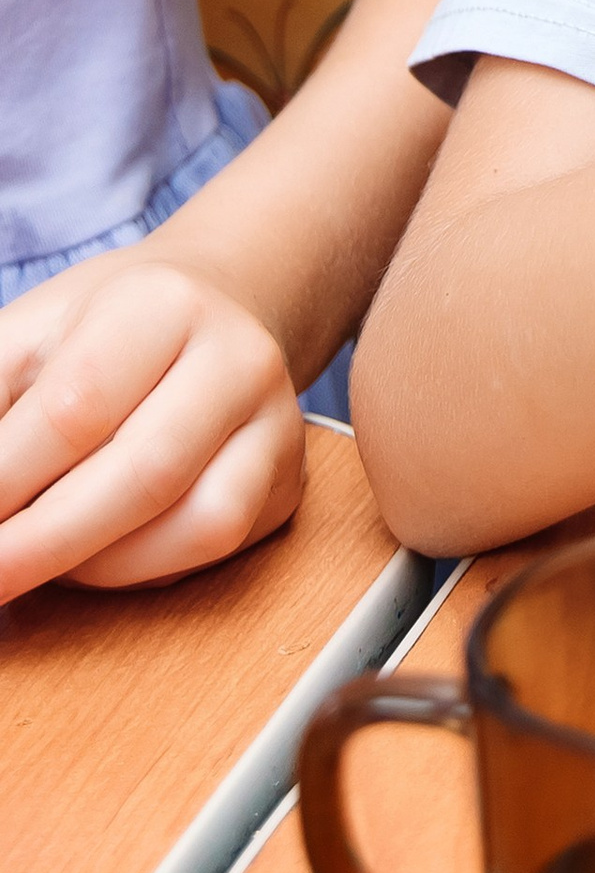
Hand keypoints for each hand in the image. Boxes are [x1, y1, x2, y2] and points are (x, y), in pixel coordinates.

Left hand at [0, 258, 305, 603]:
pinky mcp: (287, 483)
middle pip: (146, 474)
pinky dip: (142, 569)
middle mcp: (239, 359)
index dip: (5, 479)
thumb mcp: (27, 337)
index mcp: (163, 303)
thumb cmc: (105, 327)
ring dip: (100, 565)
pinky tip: (97, 551)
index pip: (77, 408)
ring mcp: (277, 424)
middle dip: (46, 543)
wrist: (215, 307)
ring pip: (200, 526)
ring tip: (42, 555)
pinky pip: (216, 551)